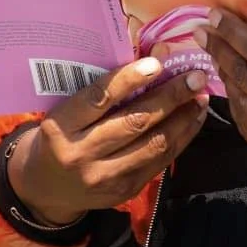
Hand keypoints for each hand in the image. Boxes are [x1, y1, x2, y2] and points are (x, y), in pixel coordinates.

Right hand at [7, 55, 209, 224]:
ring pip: (154, 144)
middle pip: (135, 121)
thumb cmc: (60, 135)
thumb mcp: (66, 108)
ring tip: (201, 97)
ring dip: (183, 118)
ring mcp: (104, 176)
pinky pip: (160, 162)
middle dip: (171, 97)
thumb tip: (154, 54)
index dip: (130, 79)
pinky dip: (181, 139)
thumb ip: (104, 86)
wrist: (45, 187)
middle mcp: (81, 153)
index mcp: (61, 126)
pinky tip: (193, 120)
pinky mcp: (124, 192)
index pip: (99, 98)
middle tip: (196, 76)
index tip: (158, 63)